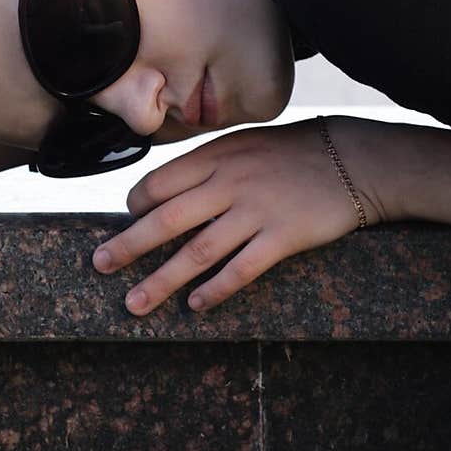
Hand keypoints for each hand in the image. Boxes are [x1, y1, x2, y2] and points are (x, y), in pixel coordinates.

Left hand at [92, 117, 385, 314]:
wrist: (352, 158)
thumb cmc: (293, 153)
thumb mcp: (244, 145)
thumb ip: (209, 165)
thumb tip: (167, 191)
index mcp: (216, 155)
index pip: (160, 183)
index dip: (135, 206)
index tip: (124, 222)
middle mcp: (229, 182)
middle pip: (167, 219)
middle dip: (128, 245)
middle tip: (99, 266)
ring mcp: (256, 210)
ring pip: (196, 251)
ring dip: (161, 281)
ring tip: (135, 303)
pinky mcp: (283, 236)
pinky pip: (241, 268)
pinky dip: (215, 289)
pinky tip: (196, 306)